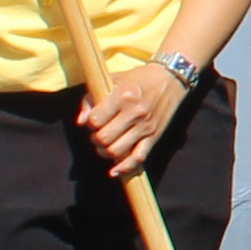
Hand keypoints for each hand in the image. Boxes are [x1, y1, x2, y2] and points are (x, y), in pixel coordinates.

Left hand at [81, 58, 186, 172]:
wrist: (170, 79)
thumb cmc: (137, 79)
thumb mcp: (112, 80)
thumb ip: (91, 99)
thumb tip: (81, 122)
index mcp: (123, 95)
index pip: (95, 121)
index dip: (90, 124)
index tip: (94, 121)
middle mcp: (135, 112)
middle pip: (104, 138)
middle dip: (96, 139)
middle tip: (98, 134)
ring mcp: (146, 126)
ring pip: (116, 151)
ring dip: (105, 152)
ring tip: (106, 145)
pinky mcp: (154, 136)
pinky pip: (138, 158)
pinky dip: (124, 167)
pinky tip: (115, 170)